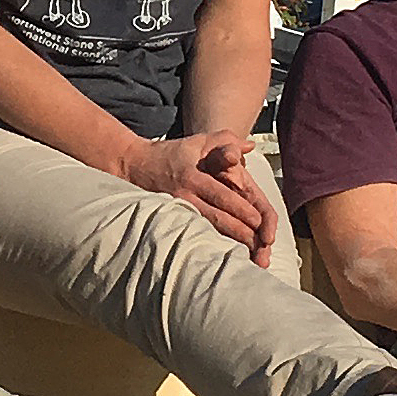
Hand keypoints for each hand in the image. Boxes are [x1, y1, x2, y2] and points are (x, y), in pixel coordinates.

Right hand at [126, 131, 275, 256]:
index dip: (241, 209)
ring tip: (249, 255)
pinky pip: (194, 234)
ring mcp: (176, 211)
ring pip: (207, 230)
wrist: (134, 166)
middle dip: (241, 233)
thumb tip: (248, 146)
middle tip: (262, 245)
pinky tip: (225, 254)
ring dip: (229, 243)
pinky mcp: (171, 221)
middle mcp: (185, 197)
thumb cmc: (171, 154)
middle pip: (217, 218)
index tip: (259, 221)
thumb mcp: (198, 141)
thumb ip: (225, 140)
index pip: (222, 196)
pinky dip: (211, 244)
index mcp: (194, 177)